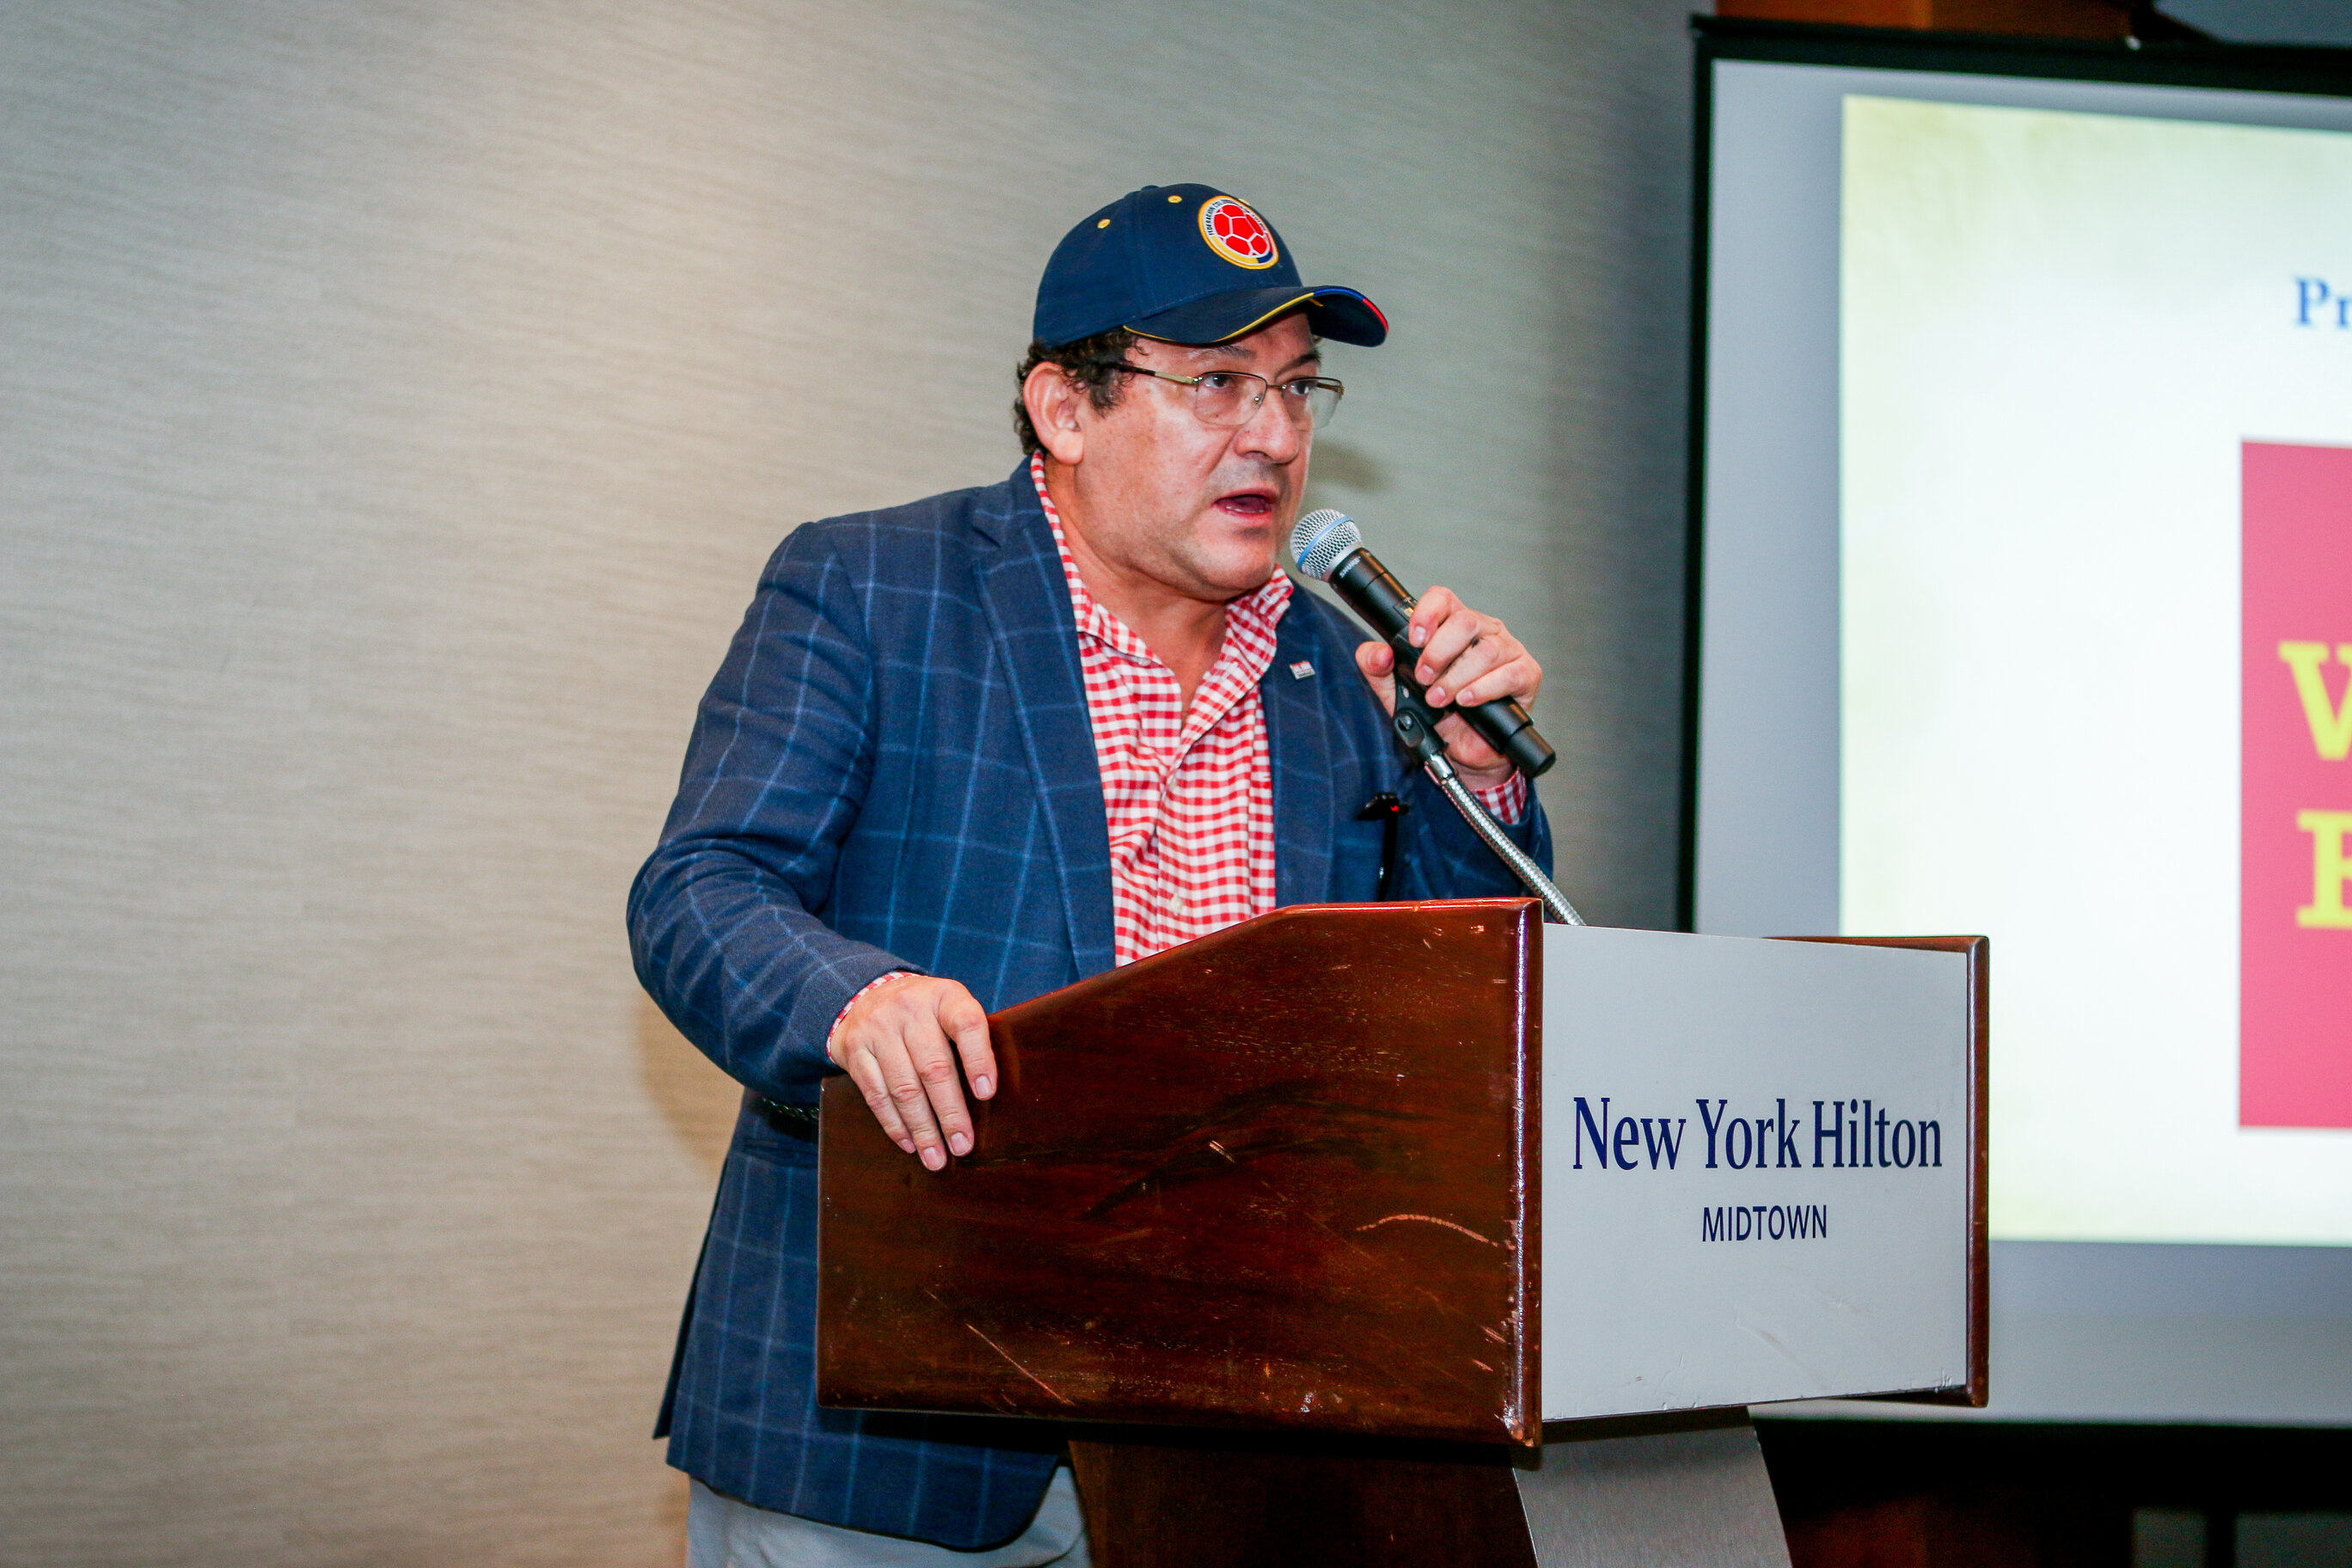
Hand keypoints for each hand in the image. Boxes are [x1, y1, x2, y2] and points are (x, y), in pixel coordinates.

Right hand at [827, 975, 996, 1170]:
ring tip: (936, 1157)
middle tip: (962, 1145)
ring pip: (903, 1088)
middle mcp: (909, 1009)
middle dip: (950, 1113)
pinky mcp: (855, 1050)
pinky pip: (876, 1095)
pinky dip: (894, 1125)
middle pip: (933, 1067)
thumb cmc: (925, 1012)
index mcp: (944, 996)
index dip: (978, 1059)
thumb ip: (969, 1038)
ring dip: (922, 1129)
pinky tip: (909, 1143)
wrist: (867, 995)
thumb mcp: (950, 1007)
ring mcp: (878, 1029)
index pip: (966, 1024)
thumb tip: (989, 1096)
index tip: (986, 1094)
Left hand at [1352, 586, 1541, 790]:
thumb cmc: (1438, 715)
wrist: (1463, 751)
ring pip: (1486, 649)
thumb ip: (1378, 668)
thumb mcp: (1397, 692)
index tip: (1414, 639)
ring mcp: (1508, 651)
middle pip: (1465, 621)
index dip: (1427, 613)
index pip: (1443, 599)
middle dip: (1439, 652)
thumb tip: (1376, 652)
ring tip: (1441, 698)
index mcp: (1453, 627)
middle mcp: (1483, 632)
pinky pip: (1508, 673)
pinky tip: (1467, 700)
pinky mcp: (1526, 674)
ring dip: (1457, 676)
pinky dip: (1483, 688)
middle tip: (1425, 678)